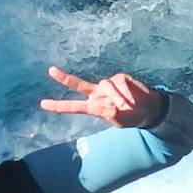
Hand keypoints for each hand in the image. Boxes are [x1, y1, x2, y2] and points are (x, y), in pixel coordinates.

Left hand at [39, 66, 162, 127]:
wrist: (148, 110)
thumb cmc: (131, 117)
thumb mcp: (119, 121)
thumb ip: (110, 113)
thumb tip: (109, 104)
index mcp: (94, 106)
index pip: (74, 106)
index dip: (59, 106)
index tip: (43, 104)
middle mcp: (97, 94)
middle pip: (79, 85)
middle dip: (65, 78)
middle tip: (51, 71)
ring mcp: (108, 85)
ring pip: (106, 85)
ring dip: (115, 96)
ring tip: (125, 106)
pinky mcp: (120, 78)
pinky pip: (119, 82)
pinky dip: (124, 92)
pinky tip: (131, 100)